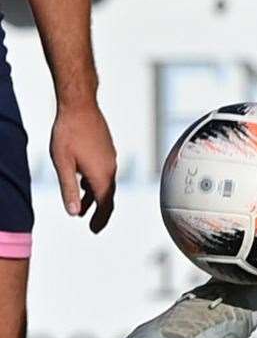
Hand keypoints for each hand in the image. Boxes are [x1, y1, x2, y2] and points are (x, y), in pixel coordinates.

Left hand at [49, 100, 115, 230]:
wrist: (80, 106)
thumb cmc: (68, 134)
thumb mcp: (63, 165)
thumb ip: (68, 190)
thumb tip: (73, 213)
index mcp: (101, 175)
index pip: (105, 204)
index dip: (100, 220)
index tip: (94, 231)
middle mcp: (110, 168)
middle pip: (108, 196)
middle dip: (100, 212)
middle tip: (92, 225)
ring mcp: (111, 158)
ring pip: (106, 183)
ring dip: (96, 197)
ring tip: (83, 207)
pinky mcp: (108, 150)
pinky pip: (105, 172)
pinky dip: (96, 183)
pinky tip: (84, 182)